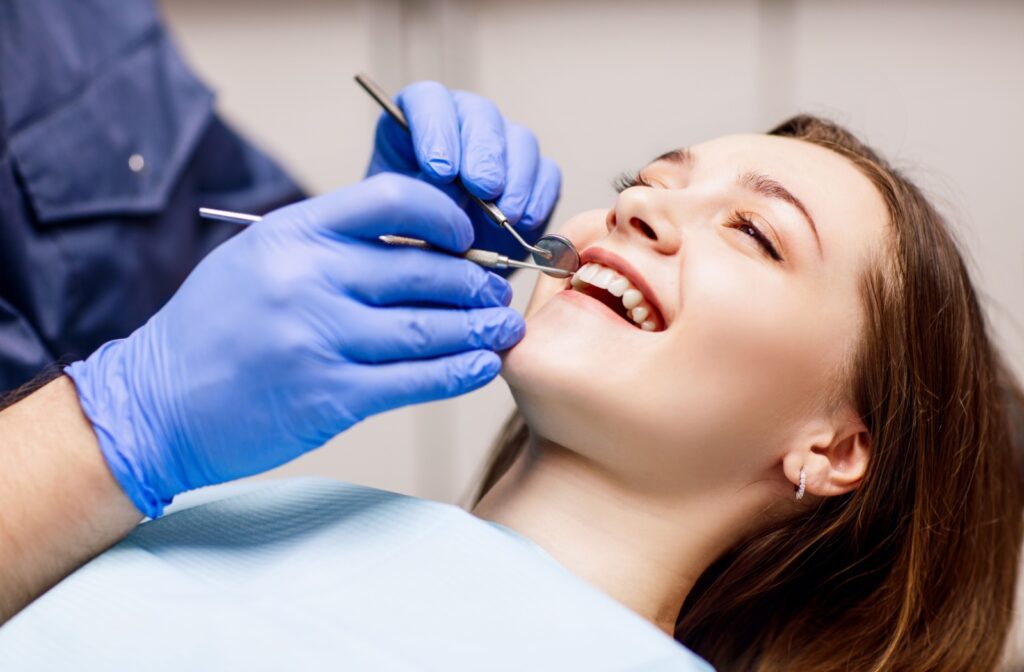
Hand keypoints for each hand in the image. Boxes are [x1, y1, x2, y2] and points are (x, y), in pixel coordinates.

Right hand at [66, 174, 524, 517]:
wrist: (156, 403)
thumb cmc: (215, 326)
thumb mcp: (260, 258)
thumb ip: (330, 245)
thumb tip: (418, 246)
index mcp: (294, 233)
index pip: (394, 200)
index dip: (446, 216)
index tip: (467, 237)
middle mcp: (309, 279)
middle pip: (424, 271)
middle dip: (474, 283)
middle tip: (497, 294)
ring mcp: (320, 339)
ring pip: (428, 328)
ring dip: (478, 330)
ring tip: (502, 329)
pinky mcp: (330, 396)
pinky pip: (415, 380)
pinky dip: (458, 373)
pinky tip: (482, 366)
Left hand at [367, 81, 561, 264]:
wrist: (440, 267)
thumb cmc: (410, 235)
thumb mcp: (399, 215)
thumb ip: (416, 197)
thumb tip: (450, 191)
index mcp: (417, 123)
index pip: (429, 101)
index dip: (436, 129)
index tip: (439, 170)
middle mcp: (463, 125)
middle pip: (480, 115)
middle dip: (484, 153)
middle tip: (483, 189)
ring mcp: (502, 146)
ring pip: (520, 140)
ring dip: (516, 178)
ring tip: (506, 215)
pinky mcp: (534, 175)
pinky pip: (547, 173)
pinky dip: (539, 197)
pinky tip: (525, 222)